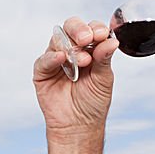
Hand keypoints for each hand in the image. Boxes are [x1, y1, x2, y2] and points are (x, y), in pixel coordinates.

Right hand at [33, 17, 119, 132]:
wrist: (79, 126)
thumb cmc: (92, 103)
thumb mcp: (104, 79)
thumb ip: (105, 58)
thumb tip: (111, 40)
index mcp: (90, 49)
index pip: (91, 29)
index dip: (96, 28)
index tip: (101, 34)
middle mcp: (72, 50)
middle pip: (71, 28)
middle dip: (79, 30)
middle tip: (87, 39)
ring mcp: (56, 59)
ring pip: (57, 40)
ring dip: (70, 46)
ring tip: (81, 61)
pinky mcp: (42, 72)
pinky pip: (44, 59)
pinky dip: (52, 57)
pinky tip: (61, 59)